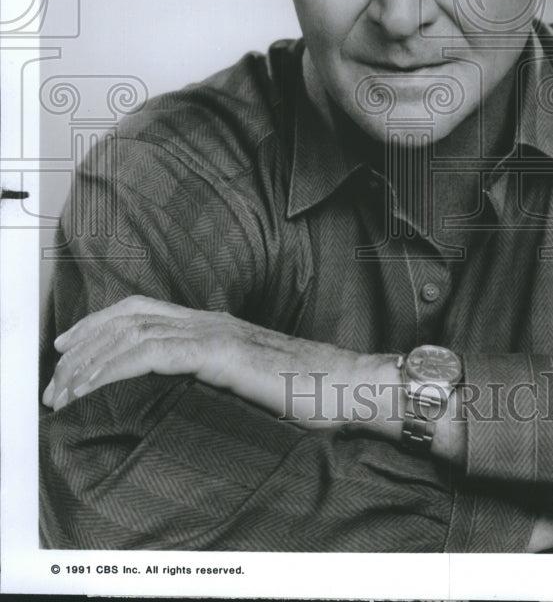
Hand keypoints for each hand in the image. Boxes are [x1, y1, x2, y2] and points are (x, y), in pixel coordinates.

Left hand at [41, 295, 386, 427]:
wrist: (345, 385)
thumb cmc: (307, 390)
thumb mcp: (250, 380)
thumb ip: (218, 375)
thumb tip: (186, 393)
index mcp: (215, 325)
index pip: (144, 312)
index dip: (101, 325)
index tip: (70, 350)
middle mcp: (210, 320)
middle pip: (129, 315)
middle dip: (84, 343)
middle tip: (55, 376)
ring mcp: (215, 332)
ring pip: (133, 332)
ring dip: (90, 360)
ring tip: (64, 390)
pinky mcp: (220, 352)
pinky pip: (153, 353)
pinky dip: (114, 366)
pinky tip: (95, 384)